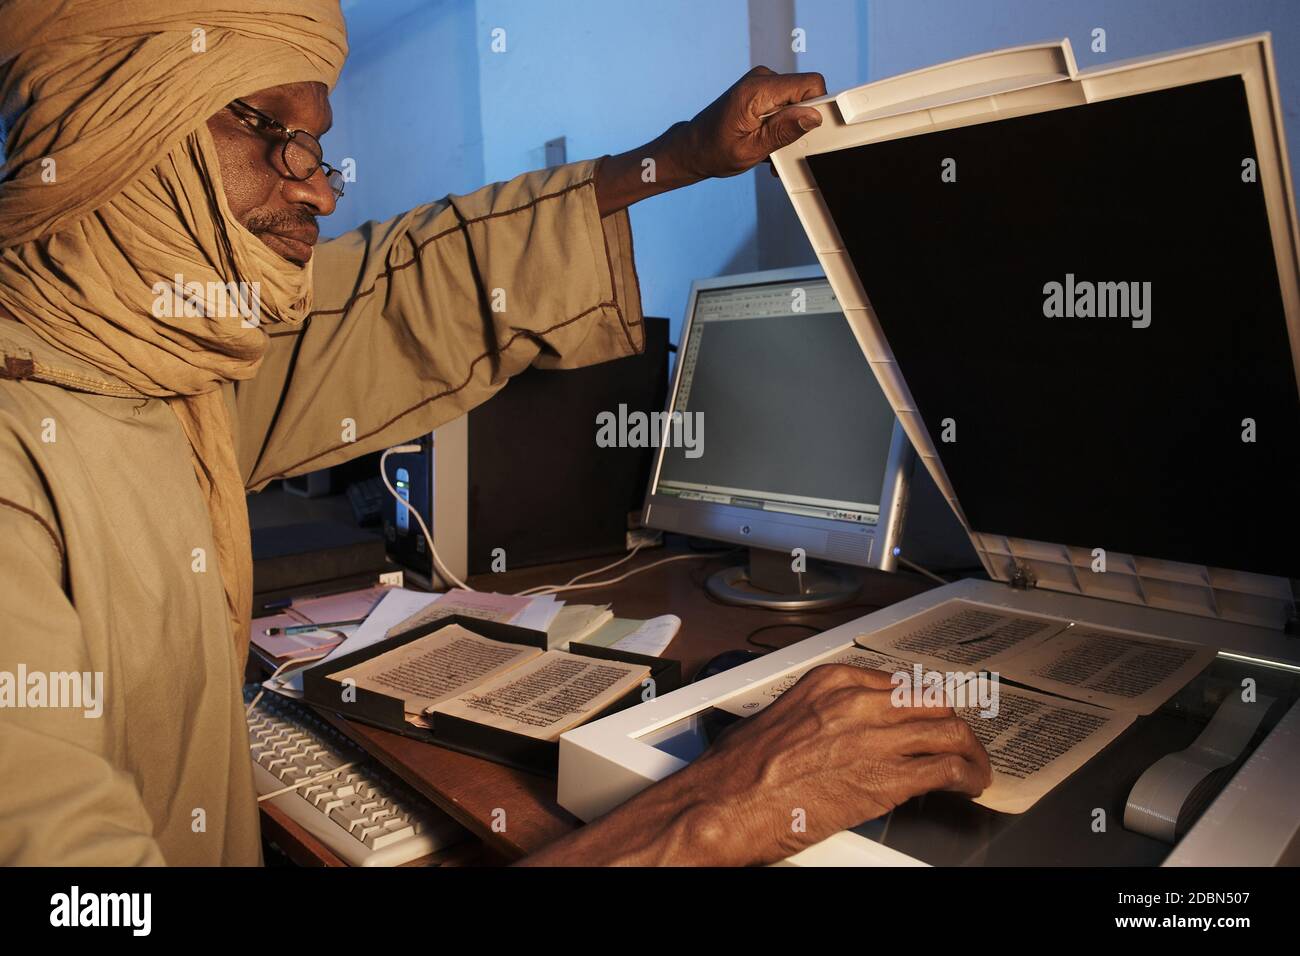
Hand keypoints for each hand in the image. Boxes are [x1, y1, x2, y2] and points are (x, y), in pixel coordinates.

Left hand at [672, 65, 826, 178]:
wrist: (693, 148)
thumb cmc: (714, 151)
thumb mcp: (751, 150)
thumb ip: (783, 132)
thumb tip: (812, 117)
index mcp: (757, 90)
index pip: (810, 84)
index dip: (816, 108)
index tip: (807, 133)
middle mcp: (762, 79)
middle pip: (806, 93)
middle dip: (801, 123)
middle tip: (781, 147)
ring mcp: (762, 83)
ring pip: (798, 102)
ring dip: (790, 128)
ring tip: (770, 147)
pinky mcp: (762, 92)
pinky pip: (786, 104)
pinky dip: (781, 125)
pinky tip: (768, 141)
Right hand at [682, 663, 992, 864]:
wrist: (724, 804)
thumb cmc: (736, 771)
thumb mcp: (779, 721)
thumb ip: (817, 718)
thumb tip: (829, 733)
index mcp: (830, 683)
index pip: (900, 684)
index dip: (922, 706)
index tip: (928, 718)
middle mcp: (858, 703)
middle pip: (931, 703)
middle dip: (952, 725)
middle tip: (960, 743)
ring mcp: (877, 738)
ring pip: (950, 733)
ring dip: (970, 752)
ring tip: (975, 768)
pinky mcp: (888, 779)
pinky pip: (946, 769)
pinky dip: (967, 777)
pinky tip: (969, 785)